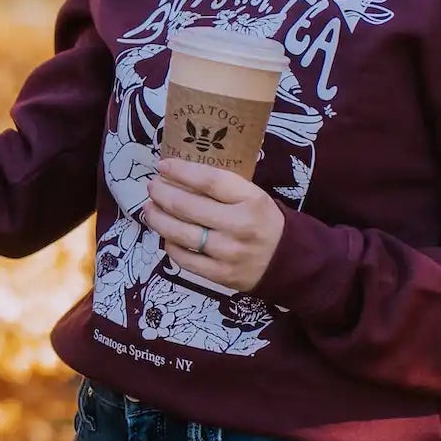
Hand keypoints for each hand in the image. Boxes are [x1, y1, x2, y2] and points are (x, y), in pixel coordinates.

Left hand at [142, 159, 285, 293]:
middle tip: (152, 187)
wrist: (290, 262)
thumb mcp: (252, 196)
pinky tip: (167, 235)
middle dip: (162, 193)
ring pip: (180, 233)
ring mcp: (228, 253)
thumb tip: (178, 175)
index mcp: (250, 200)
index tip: (163, 165)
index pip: (209, 181)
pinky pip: (184, 259)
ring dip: (158, 218)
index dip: (181, 171)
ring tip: (150, 209)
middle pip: (187, 206)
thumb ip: (222, 187)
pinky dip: (170, 244)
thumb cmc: (263, 221)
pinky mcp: (221, 275)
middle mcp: (239, 226)